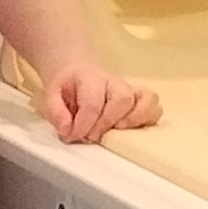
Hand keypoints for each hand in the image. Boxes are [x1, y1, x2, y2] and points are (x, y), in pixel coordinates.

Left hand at [39, 64, 161, 143]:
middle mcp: (114, 81)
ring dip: (135, 119)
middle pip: (123, 98)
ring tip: (118, 130)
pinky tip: (131, 129)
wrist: (78, 73)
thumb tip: (67, 129)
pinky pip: (155, 106)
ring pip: (147, 98)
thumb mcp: (51, 95)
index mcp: (90, 77)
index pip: (93, 101)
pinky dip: (148, 118)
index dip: (84, 124)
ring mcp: (131, 89)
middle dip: (108, 122)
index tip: (74, 136)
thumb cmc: (67, 87)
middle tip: (94, 135)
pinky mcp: (140, 98)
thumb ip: (55, 112)